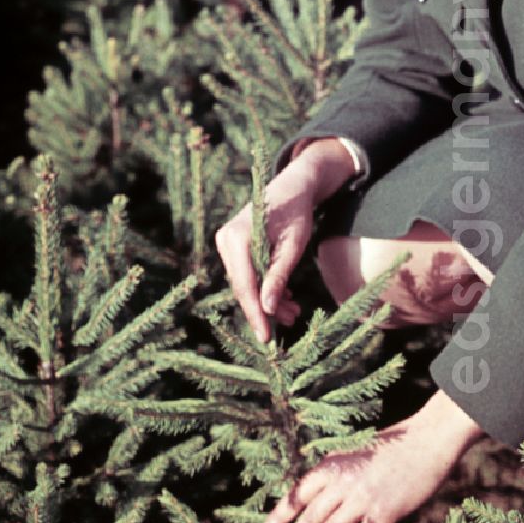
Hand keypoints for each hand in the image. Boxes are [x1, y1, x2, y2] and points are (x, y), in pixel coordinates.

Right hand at [215, 139, 355, 343]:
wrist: (295, 185)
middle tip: (290, 321)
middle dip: (266, 307)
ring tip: (293, 311)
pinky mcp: (233, 245)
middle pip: (244, 286)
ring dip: (268, 297)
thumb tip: (268, 310)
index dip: (256, 313)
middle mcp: (225, 239)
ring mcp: (226, 241)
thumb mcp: (293, 247)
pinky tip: (285, 296)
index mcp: (237, 237)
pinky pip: (247, 272)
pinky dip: (265, 284)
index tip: (265, 337)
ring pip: (246, 281)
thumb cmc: (297, 213)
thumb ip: (279, 277)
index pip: (245, 285)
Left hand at [261, 390, 483, 522]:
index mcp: (333, 464)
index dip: (279, 515)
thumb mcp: (356, 453)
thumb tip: (321, 501)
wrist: (427, 440)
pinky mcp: (382, 514)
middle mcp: (342, 482)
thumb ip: (338, 475)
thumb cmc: (394, 444)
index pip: (297, 494)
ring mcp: (362, 499)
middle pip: (310, 519)